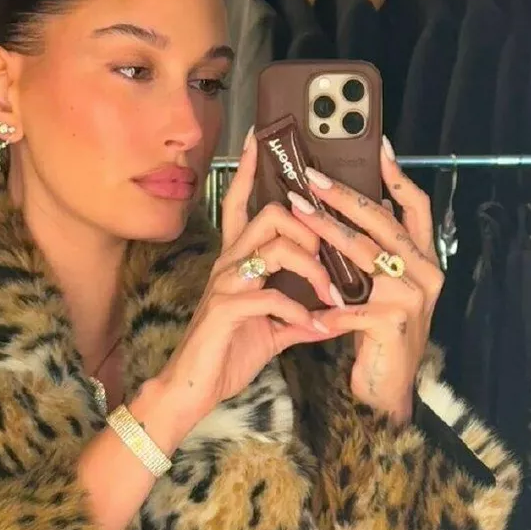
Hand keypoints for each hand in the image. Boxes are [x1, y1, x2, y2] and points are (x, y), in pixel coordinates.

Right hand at [153, 128, 345, 419]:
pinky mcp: (225, 309)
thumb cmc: (228, 353)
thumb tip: (338, 313)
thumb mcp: (273, 329)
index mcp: (238, 261)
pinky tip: (310, 327)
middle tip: (331, 262)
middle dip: (310, 231)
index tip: (260, 139)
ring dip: (312, 270)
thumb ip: (303, 314)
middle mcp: (229, 263)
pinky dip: (299, 312)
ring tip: (330, 299)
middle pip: (271, 214)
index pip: (240, 203)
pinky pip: (270, 296)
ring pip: (275, 246)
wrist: (192, 390)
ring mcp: (226, 283)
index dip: (250, 171)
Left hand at [290, 136, 443, 423]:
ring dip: (326, 231)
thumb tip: (353, 207)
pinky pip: (350, 303)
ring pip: (363, 254)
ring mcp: (412, 297)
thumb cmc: (377, 336)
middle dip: (345, 196)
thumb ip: (375, 254)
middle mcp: (426, 273)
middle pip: (382, 222)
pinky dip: (322, 300)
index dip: (398, 177)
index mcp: (424, 261)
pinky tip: (298, 292)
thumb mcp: (382, 289)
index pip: (417, 208)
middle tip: (312, 177)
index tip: (379, 147)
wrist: (386, 391)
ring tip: (297, 211)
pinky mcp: (393, 323)